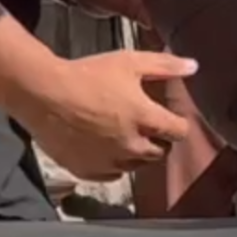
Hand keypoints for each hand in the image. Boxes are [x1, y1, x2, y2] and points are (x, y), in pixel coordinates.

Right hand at [20, 49, 196, 180]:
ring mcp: (108, 160)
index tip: (172, 118)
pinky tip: (107, 148)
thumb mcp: (129, 62)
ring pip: (136, 165)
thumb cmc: (87, 75)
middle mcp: (130, 144)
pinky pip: (111, 174)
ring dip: (137, 153)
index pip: (179, 131)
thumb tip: (194, 67)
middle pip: (159, 152)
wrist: (43, 93)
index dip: (178, 124)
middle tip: (148, 125)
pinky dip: (114, 164)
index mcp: (145, 118)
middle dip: (158, 139)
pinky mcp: (87, 170)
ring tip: (126, 135)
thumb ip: (164, 66)